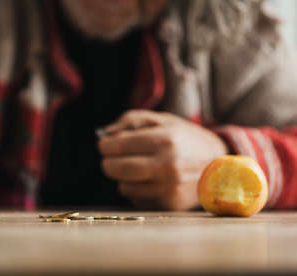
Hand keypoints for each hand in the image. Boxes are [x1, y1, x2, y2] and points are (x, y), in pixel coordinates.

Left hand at [98, 110, 227, 210]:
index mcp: (165, 139)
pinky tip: (149, 180)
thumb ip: (131, 120)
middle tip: (109, 158)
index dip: (105, 145)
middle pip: (116, 168)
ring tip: (136, 168)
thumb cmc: (185, 139)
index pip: (118, 145)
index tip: (104, 145)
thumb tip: (105, 133)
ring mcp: (169, 187)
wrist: (220, 166)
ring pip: (123, 186)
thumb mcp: (163, 120)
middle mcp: (167, 165)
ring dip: (123, 178)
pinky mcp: (170, 204)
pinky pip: (137, 199)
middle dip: (107, 162)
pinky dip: (137, 189)